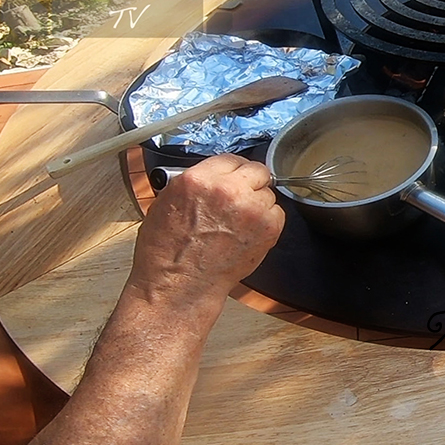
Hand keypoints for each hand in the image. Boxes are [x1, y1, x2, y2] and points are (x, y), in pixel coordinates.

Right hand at [127, 154, 284, 308]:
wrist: (178, 285)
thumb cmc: (166, 251)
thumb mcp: (167, 202)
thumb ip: (196, 183)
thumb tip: (214, 177)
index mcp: (199, 179)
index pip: (231, 159)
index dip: (233, 170)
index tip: (235, 177)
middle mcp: (228, 190)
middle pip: (257, 170)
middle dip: (251, 182)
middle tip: (243, 196)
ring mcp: (251, 209)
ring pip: (269, 193)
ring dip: (259, 203)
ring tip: (241, 221)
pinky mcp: (267, 229)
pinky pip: (278, 213)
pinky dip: (268, 221)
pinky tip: (250, 232)